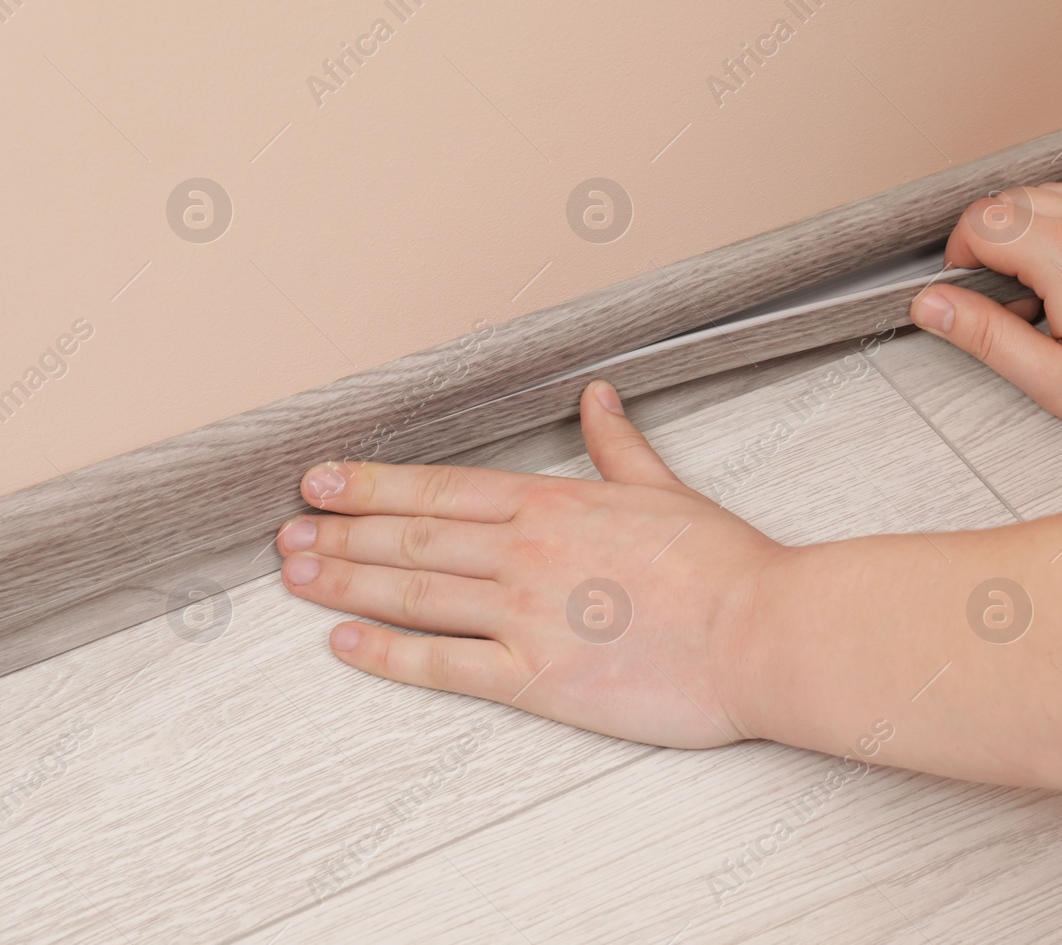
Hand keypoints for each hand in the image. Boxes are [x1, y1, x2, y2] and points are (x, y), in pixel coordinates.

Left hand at [275, 380, 776, 748]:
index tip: (322, 479)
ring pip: (413, 593)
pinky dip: (385, 653)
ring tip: (295, 575)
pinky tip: (343, 643)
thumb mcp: (667, 491)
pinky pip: (443, 664)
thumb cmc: (725, 568)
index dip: (371, 483)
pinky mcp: (536, 678)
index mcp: (556, 505)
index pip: (442, 489)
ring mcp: (525, 616)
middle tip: (284, 533)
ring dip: (345, 582)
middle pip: (412, 537)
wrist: (761, 633)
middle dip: (340, 532)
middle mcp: (526, 554)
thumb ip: (619, 447)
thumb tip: (597, 398)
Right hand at [909, 184, 1061, 451]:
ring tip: (1055, 293)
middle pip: (1011, 199)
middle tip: (1014, 301)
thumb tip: (932, 305)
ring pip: (1054, 193)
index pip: (981, 221)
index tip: (971, 290)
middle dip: (996, 243)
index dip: (962, 257)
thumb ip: (986, 336)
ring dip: (1036, 231)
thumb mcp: (1057, 381)